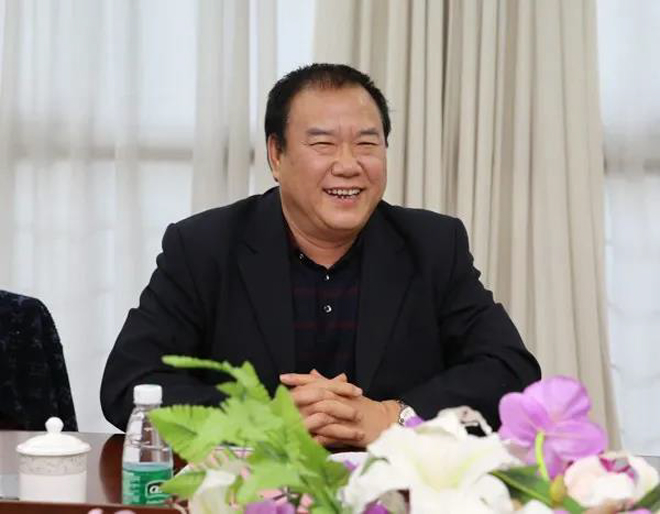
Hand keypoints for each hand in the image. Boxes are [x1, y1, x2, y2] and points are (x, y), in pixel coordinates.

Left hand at [280, 370, 399, 447]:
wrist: (384, 422)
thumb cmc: (362, 406)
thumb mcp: (344, 392)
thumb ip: (327, 383)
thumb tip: (312, 372)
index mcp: (338, 390)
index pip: (316, 381)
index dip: (300, 379)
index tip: (282, 377)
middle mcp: (341, 400)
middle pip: (318, 393)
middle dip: (299, 394)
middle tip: (280, 395)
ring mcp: (345, 417)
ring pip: (324, 413)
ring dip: (306, 417)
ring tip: (287, 419)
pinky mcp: (351, 433)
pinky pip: (332, 436)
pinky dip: (319, 438)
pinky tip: (306, 440)